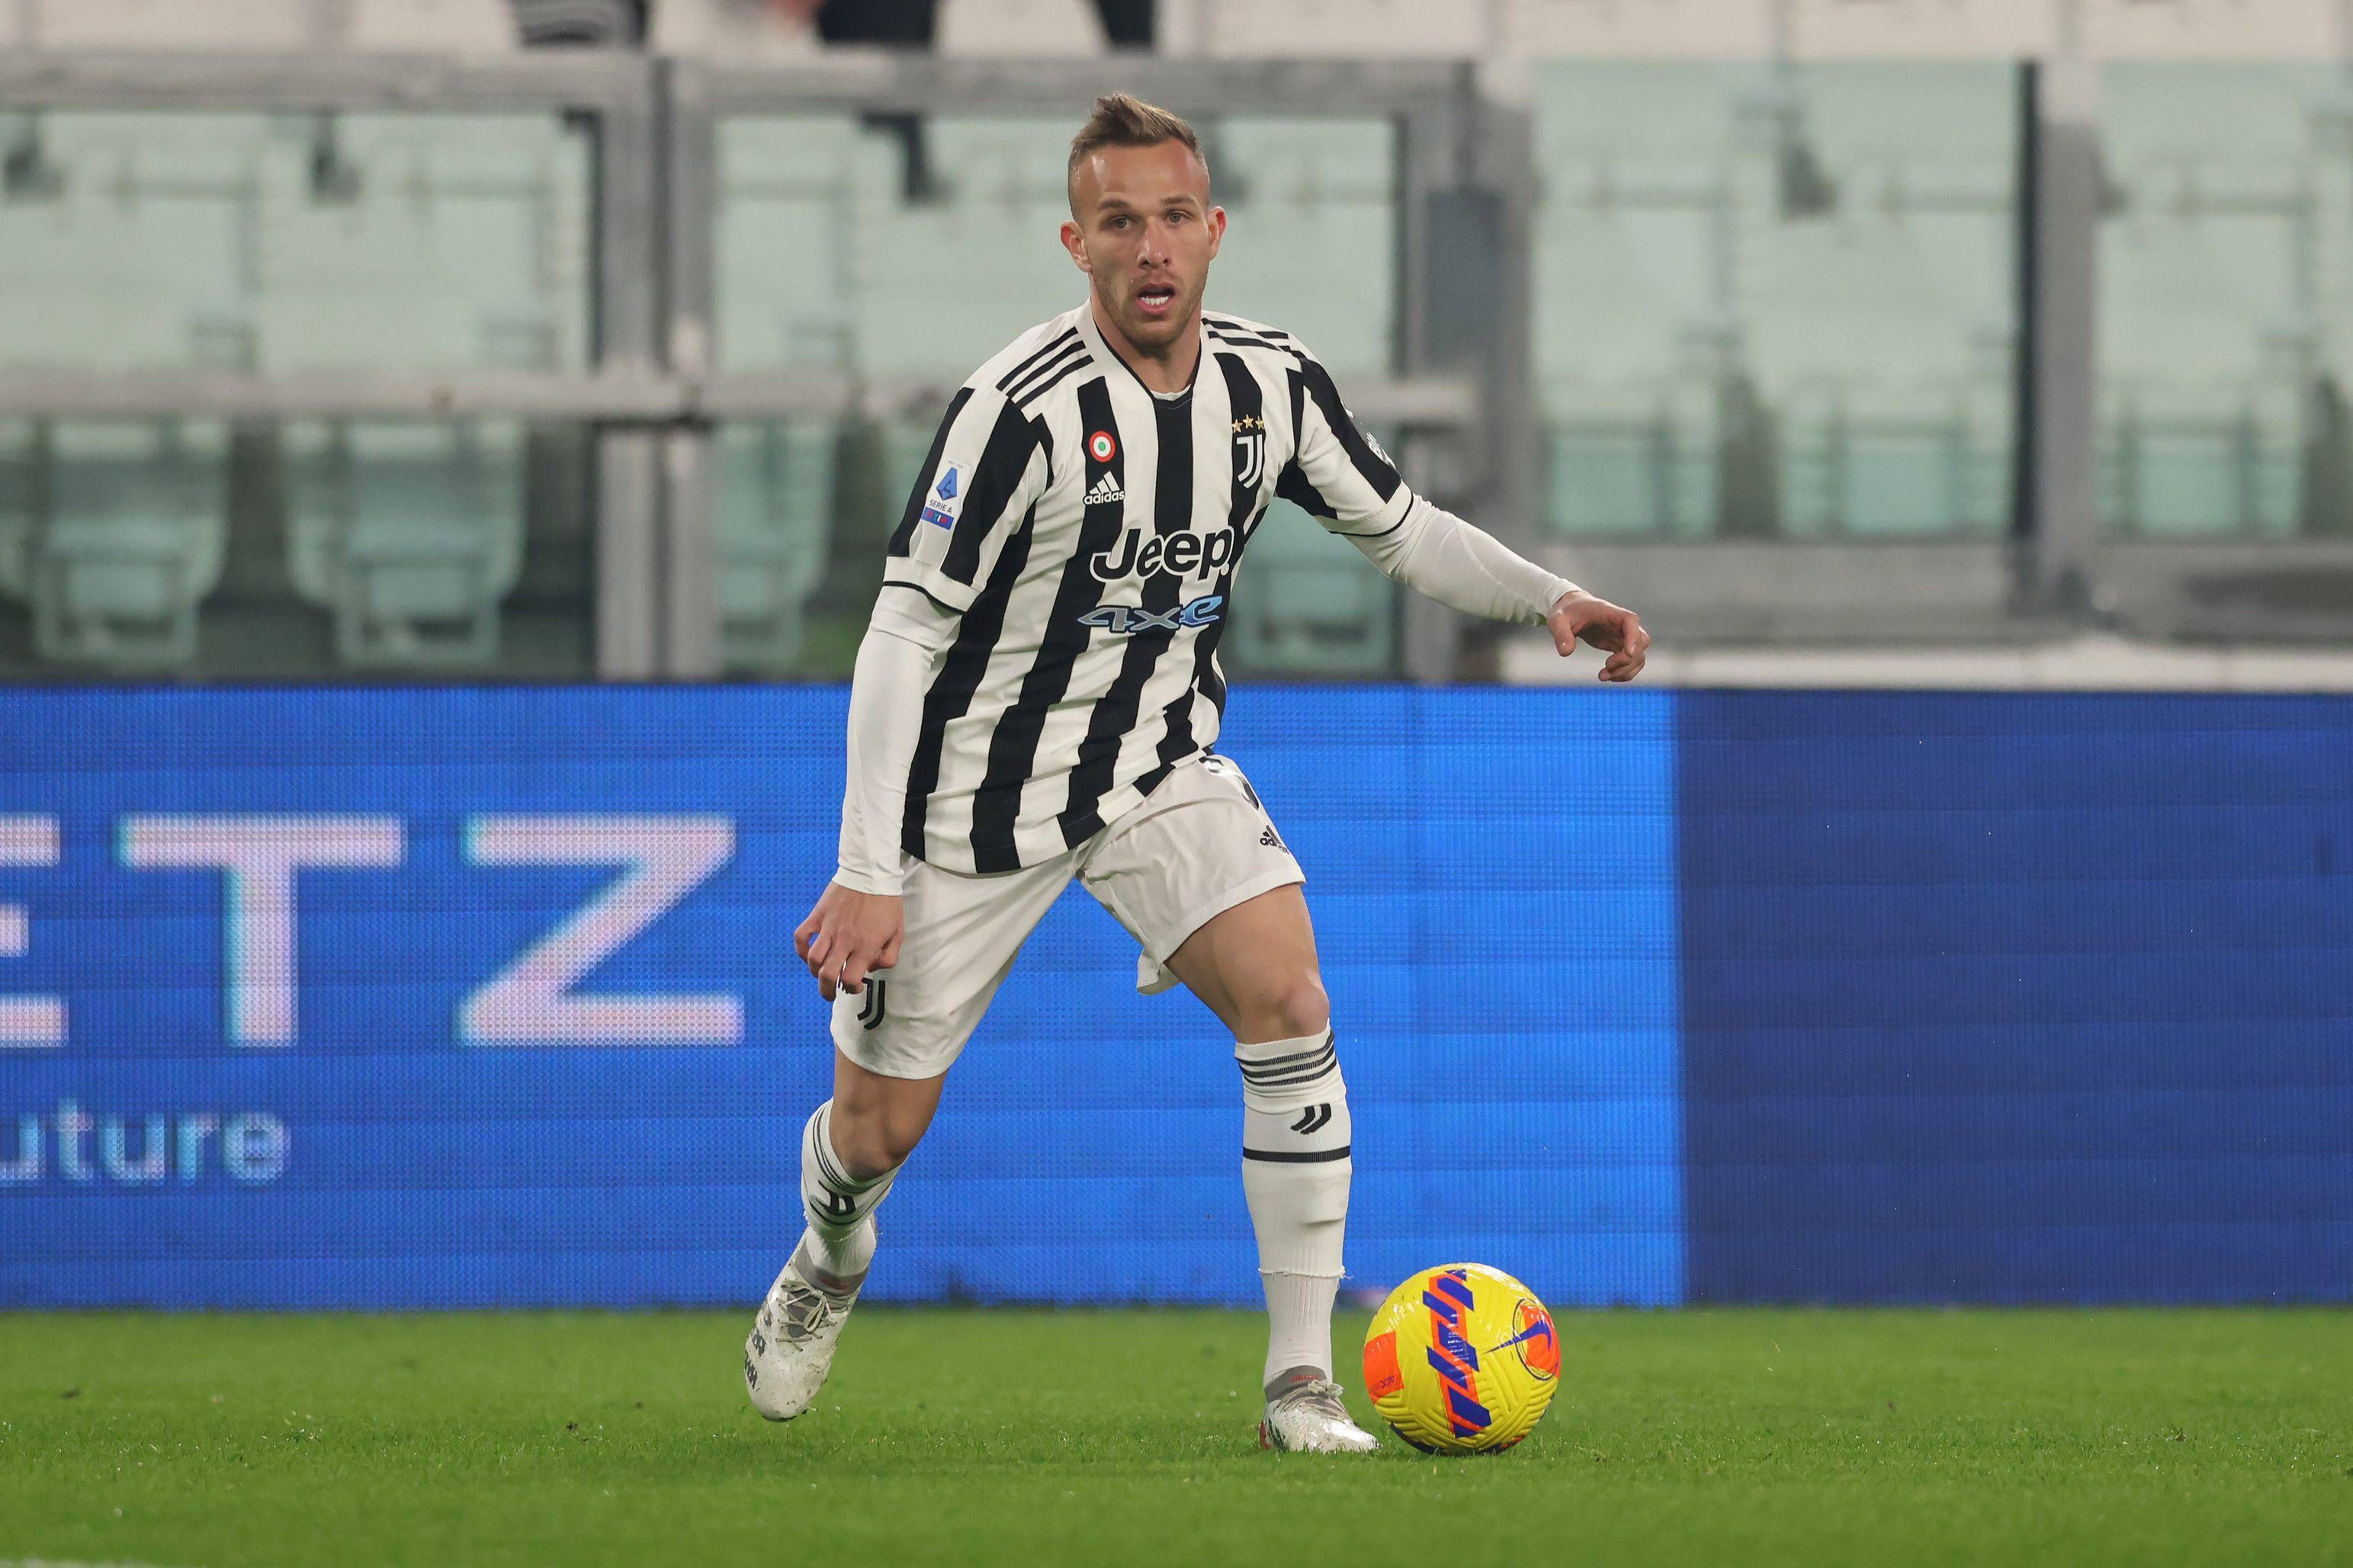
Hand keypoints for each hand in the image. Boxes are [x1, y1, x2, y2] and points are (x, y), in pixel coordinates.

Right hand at [794, 881, 904, 1001]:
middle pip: (827, 975)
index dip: (851, 988)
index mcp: (865, 946)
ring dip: (815, 972)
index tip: (855, 985)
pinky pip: (801, 936)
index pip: (850, 979)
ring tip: (820, 974)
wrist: (870, 872)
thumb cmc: (887, 903)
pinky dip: (801, 949)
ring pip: (813, 959)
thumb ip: (889, 956)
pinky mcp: (818, 915)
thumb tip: (872, 968)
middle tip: (831, 993)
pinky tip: (808, 954)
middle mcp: (844, 940)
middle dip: (827, 990)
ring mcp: (828, 928)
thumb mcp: (898, 932)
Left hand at [1549, 590, 1649, 682]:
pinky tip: (1607, 676)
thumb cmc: (1566, 611)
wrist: (1571, 610)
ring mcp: (1622, 636)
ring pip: (1639, 655)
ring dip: (1626, 670)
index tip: (1628, 652)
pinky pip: (1632, 662)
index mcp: (1609, 613)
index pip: (1631, 620)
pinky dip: (1624, 673)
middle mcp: (1621, 625)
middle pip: (1642, 641)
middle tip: (1607, 666)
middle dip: (1628, 658)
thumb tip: (1566, 652)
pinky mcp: (1619, 646)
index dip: (1633, 636)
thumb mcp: (1557, 619)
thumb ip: (1561, 633)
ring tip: (1603, 676)